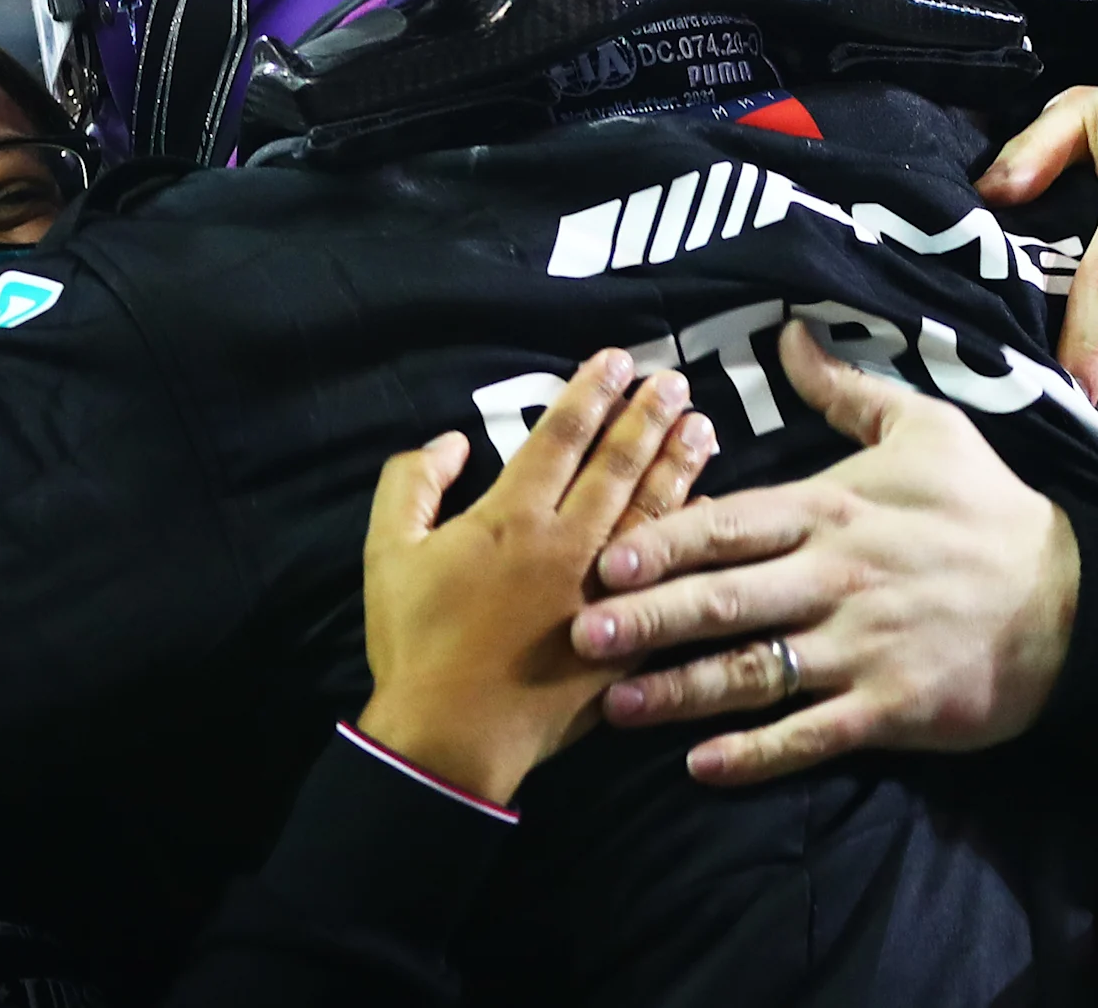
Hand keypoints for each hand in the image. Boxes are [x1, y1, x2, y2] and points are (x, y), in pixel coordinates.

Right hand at [357, 348, 714, 806]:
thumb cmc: (414, 642)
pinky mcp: (624, 638)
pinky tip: (711, 512)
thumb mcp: (386, 552)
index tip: (616, 360)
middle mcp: (567, 544)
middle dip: (648, 418)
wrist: (448, 736)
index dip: (590, 394)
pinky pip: (668, 578)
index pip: (561, 438)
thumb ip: (412, 484)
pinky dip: (690, 540)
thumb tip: (453, 441)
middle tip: (675, 381)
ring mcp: (603, 592)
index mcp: (510, 518)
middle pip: (618, 466)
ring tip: (704, 428)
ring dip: (679, 466)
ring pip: (652, 513)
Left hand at [574, 325, 1079, 784]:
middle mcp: (837, 577)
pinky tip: (702, 766)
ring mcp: (863, 646)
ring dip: (681, 691)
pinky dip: (757, 754)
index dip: (662, 542)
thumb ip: (846, 388)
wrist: (1076, 602)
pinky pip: (811, 733)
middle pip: (725, 600)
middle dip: (648, 619)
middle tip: (581, 635)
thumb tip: (786, 334)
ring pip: (756, 671)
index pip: (730, 524)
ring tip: (616, 707)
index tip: (602, 558)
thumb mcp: (927, 426)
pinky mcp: (892, 707)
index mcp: (835, 510)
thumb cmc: (988, 510)